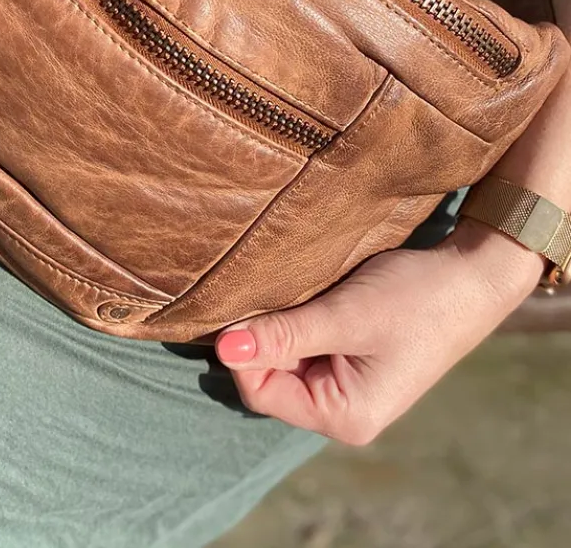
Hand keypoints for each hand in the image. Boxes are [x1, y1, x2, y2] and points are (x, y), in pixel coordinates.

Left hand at [214, 218, 544, 445]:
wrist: (470, 276)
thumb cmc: (414, 298)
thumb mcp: (344, 316)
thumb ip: (283, 335)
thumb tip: (223, 348)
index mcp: (344, 417)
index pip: (260, 392)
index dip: (242, 350)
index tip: (242, 303)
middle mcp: (343, 411)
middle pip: (269, 377)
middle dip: (263, 334)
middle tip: (270, 289)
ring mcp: (347, 386)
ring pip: (285, 357)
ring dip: (281, 323)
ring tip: (296, 289)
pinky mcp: (351, 359)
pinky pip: (306, 344)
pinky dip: (299, 318)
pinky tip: (308, 293)